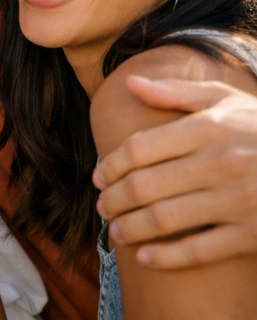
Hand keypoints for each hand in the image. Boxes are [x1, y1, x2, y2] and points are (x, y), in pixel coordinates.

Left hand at [93, 75, 256, 268]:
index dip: (110, 165)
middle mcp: (221, 163)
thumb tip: (130, 83)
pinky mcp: (253, 233)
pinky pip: (200, 251)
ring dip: (130, 228)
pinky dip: (167, 257)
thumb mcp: (225, 100)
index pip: (139, 149)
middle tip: (102, 205)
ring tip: (116, 230)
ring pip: (165, 219)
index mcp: (209, 128)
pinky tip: (146, 257)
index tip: (99, 176)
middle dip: (113, 199)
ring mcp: (238, 200)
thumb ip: (176, 92)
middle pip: (144, 186)